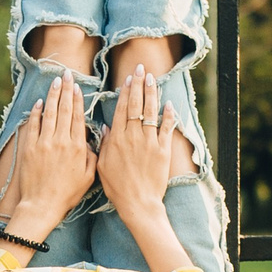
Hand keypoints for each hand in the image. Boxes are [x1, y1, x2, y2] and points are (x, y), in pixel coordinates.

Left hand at [12, 74, 97, 227]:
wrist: (42, 205)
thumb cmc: (67, 194)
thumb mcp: (88, 177)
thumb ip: (92, 156)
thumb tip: (94, 140)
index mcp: (77, 147)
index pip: (78, 117)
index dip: (77, 100)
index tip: (77, 87)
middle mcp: (61, 141)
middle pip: (64, 110)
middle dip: (66, 90)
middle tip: (67, 75)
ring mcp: (44, 143)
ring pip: (50, 113)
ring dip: (53, 95)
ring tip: (55, 82)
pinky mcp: (30, 148)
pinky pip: (34, 125)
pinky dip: (37, 112)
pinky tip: (39, 102)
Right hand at [98, 63, 182, 220]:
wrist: (138, 203)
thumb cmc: (118, 188)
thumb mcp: (102, 166)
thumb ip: (104, 145)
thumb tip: (106, 127)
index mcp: (117, 139)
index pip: (121, 109)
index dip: (126, 91)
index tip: (128, 78)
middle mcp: (133, 137)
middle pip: (136, 105)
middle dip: (139, 85)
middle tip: (141, 68)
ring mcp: (149, 142)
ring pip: (151, 112)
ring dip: (152, 93)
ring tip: (153, 78)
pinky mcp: (163, 150)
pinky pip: (167, 128)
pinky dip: (169, 115)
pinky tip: (169, 104)